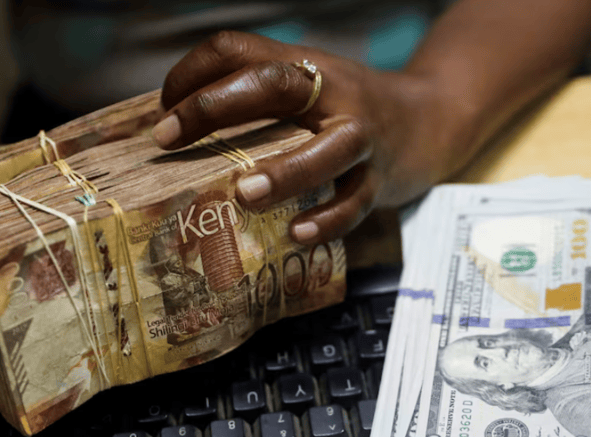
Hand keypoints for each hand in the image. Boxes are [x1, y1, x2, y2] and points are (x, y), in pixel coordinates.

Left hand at [153, 31, 476, 244]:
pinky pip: (355, 201)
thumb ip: (254, 98)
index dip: (193, 74)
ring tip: (244, 194)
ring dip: (284, 172)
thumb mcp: (306, 89)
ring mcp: (361, 137)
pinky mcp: (380, 179)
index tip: (162, 112)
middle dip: (217, 106)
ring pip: (327, 150)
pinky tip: (298, 234)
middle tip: (171, 137)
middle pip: (274, 83)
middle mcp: (333, 94)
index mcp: (304, 66)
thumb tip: (178, 126)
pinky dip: (328, 219)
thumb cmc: (348, 110)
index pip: (238, 50)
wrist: (428, 122)